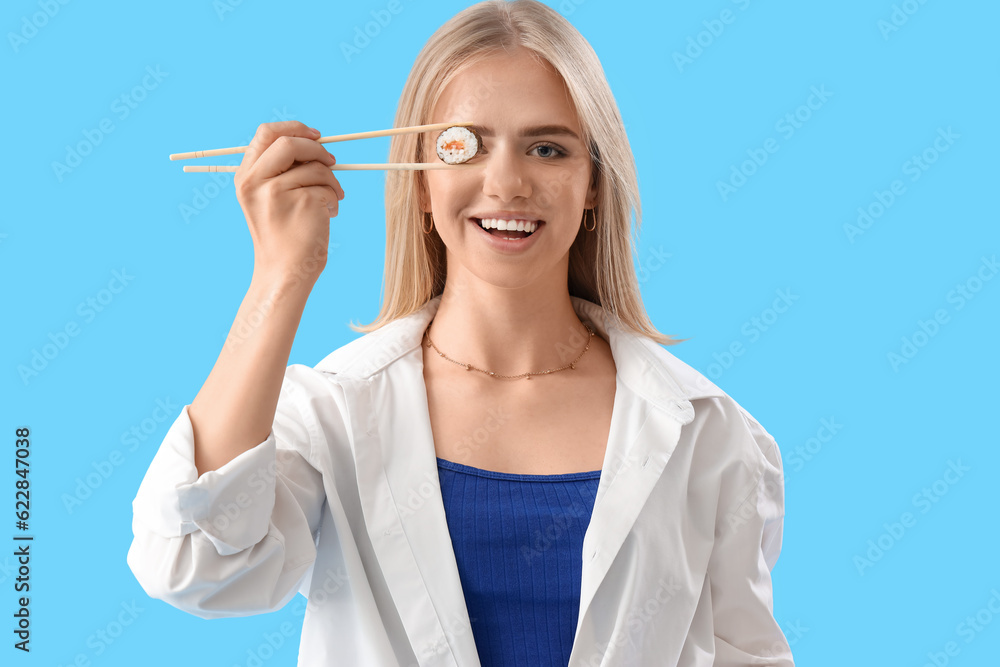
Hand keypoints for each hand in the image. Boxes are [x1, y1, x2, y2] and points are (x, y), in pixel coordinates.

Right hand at [234, 121, 344, 285]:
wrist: (284, 272)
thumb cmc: (283, 235)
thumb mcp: (269, 198)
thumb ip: (281, 169)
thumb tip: (314, 141)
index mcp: (244, 177)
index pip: (266, 133)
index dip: (294, 128)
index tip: (316, 135)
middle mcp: (254, 182)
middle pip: (289, 142)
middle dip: (317, 149)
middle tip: (333, 162)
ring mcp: (276, 192)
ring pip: (316, 167)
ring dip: (332, 181)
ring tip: (331, 200)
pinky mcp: (302, 203)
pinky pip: (328, 187)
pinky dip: (334, 200)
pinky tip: (328, 216)